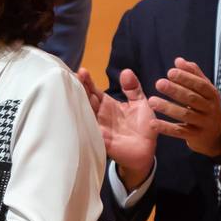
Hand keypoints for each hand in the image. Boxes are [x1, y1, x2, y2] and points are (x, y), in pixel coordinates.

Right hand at [81, 67, 161, 186]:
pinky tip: (76, 115)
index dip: (88, 81)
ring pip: (85, 113)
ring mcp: (98, 127)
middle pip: (86, 100)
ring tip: (73, 92)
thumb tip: (126, 71)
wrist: (147, 150)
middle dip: (79, 89)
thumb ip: (133, 89)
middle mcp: (100, 115)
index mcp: (108, 105)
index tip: (82, 70)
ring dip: (80, 104)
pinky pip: (89, 131)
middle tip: (72, 77)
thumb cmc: (144, 127)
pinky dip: (83, 124)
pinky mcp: (101, 139)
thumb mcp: (140, 103)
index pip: (94, 91)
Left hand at [151, 58, 220, 156]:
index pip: (200, 84)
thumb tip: (179, 60)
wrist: (218, 135)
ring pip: (185, 114)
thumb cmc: (207, 108)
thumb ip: (194, 75)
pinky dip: (166, 128)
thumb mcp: (205, 91)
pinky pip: (179, 132)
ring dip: (168, 108)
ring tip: (152, 101)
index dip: (186, 78)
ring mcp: (203, 123)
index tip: (170, 72)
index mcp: (212, 95)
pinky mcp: (195, 136)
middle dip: (175, 90)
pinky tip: (153, 123)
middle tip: (159, 83)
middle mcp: (210, 108)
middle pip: (192, 98)